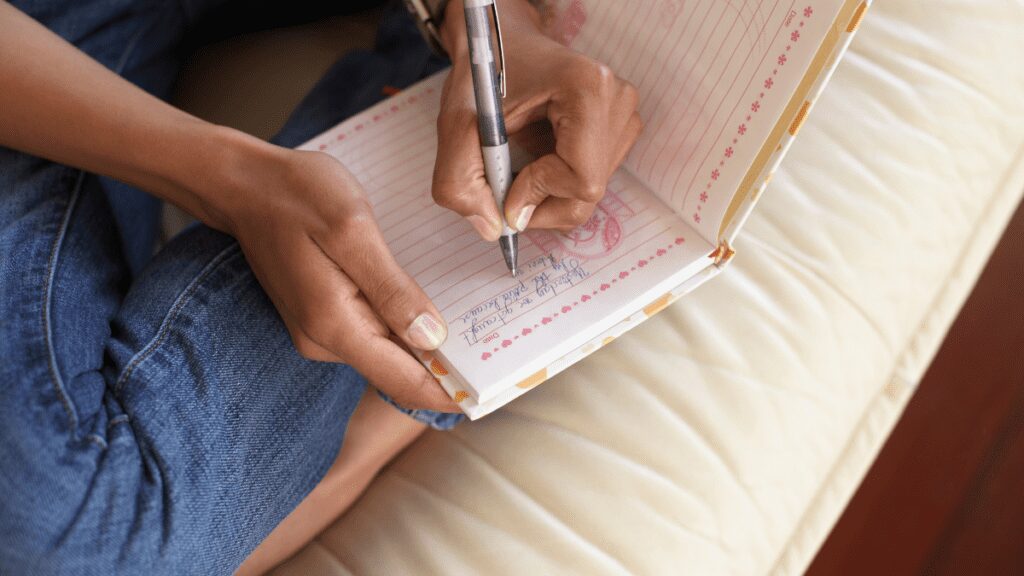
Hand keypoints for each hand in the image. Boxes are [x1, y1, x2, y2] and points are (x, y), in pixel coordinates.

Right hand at [0, 1, 455, 411]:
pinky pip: (371, 332)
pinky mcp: (320, 315)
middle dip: (445, 370)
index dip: (448, 394)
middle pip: (397, 372)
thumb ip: (391, 289)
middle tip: (498, 356)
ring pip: (386, 352)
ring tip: (476, 330)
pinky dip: (401, 326)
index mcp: (335, 325)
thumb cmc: (298, 195)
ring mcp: (320, 331)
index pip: (402, 382)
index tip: (490, 395)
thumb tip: (431, 340)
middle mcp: (325, 341)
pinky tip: (427, 306)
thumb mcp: (352, 231)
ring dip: (425, 347)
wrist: (243, 183)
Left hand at [433, 0, 642, 237]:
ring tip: (520, 164)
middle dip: (542, 203)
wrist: (502, 39)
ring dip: (549, 193)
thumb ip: (460, 184)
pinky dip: (560, 182)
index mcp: (587, 88)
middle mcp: (617, 99)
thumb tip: (495, 227)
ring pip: (592, 189)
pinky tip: (538, 158)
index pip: (582, 179)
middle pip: (590, 191)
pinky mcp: (621, 123)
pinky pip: (594, 176)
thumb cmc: (483, 72)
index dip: (539, 195)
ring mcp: (624, 111)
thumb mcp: (456, 125)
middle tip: (506, 191)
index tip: (504, 188)